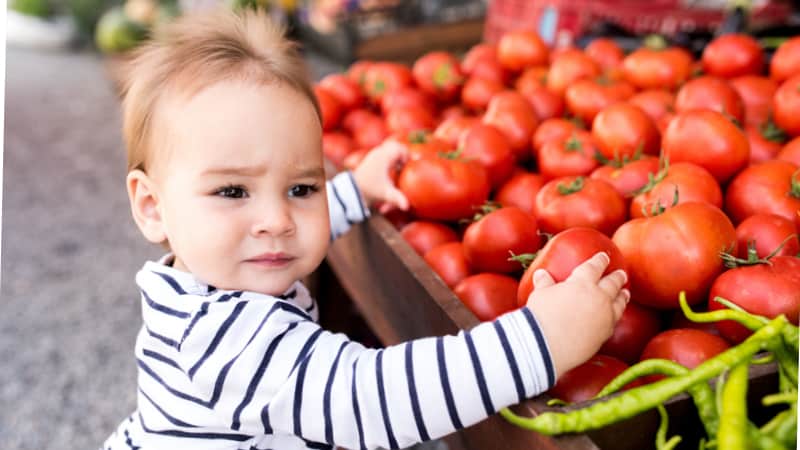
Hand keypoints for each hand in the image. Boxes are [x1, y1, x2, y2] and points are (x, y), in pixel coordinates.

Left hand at [352, 139, 408, 212]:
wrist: (353, 190)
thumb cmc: (370, 191)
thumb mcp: (385, 194)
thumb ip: (397, 199)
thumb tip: (406, 207)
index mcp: (383, 157)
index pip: (400, 148)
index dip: (407, 155)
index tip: (407, 166)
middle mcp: (378, 153)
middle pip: (395, 145)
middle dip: (402, 154)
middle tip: (405, 165)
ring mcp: (373, 154)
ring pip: (389, 148)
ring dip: (396, 155)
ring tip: (399, 167)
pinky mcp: (371, 158)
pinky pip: (384, 152)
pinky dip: (390, 158)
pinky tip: (391, 169)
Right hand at [525, 252, 628, 377]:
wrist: (547, 345)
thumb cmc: (541, 316)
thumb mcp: (540, 295)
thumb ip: (544, 283)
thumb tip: (541, 274)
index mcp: (582, 282)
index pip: (595, 266)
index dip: (600, 260)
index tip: (604, 257)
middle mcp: (599, 297)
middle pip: (613, 283)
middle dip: (617, 277)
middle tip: (622, 273)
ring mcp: (605, 316)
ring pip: (619, 303)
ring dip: (622, 296)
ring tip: (625, 293)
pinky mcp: (605, 334)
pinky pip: (614, 322)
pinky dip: (616, 316)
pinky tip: (614, 317)